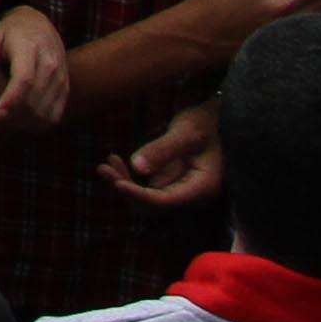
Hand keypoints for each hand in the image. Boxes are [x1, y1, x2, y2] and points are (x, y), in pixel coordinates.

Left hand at [0, 7, 69, 131]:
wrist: (41, 25)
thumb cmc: (13, 31)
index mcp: (31, 50)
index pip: (24, 80)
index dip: (11, 100)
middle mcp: (51, 66)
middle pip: (33, 101)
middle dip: (9, 116)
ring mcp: (60, 80)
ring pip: (44, 113)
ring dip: (20, 123)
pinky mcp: (64, 90)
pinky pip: (53, 116)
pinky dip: (35, 124)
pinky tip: (17, 121)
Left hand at [102, 99, 227, 208]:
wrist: (217, 117)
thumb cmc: (207, 122)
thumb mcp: (186, 131)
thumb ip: (163, 149)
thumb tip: (137, 167)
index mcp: (202, 186)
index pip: (166, 200)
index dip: (139, 195)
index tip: (117, 184)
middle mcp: (191, 192)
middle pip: (153, 203)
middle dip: (126, 189)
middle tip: (103, 170)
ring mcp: (180, 187)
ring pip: (146, 196)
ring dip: (123, 182)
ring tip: (104, 165)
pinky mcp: (170, 179)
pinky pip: (146, 185)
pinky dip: (129, 175)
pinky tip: (113, 159)